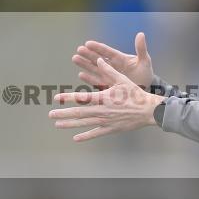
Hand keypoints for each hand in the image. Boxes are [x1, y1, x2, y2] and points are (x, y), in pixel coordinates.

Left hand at [49, 56, 164, 141]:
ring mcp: (106, 121)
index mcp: (103, 97)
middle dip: (63, 113)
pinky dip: (85, 136)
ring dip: (69, 124)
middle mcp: (102, 110)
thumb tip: (98, 59)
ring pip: (84, 124)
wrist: (148, 111)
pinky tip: (75, 138)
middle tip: (50, 114)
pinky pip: (96, 133)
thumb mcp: (122, 79)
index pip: (81, 98)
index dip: (68, 98)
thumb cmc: (135, 93)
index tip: (57, 98)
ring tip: (57, 124)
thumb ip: (108, 70)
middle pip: (79, 113)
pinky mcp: (111, 129)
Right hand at [72, 32, 152, 90]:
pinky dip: (89, 78)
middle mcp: (112, 65)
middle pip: (98, 58)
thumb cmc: (145, 73)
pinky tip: (80, 74)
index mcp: (120, 58)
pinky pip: (97, 81)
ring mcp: (108, 75)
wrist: (146, 88)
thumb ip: (141, 49)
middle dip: (88, 54)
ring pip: (94, 68)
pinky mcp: (107, 85)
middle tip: (79, 50)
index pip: (107, 51)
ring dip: (85, 64)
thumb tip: (141, 34)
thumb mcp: (144, 61)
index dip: (97, 47)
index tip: (88, 43)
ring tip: (75, 58)